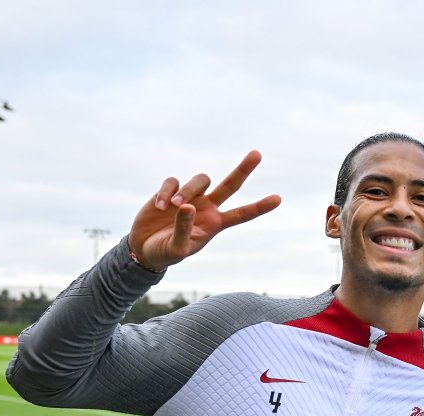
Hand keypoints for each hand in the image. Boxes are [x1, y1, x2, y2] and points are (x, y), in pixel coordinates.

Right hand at [128, 151, 281, 270]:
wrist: (144, 249)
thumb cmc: (166, 253)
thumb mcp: (177, 249)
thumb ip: (184, 229)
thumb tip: (188, 206)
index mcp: (215, 224)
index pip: (242, 214)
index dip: (259, 207)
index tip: (278, 199)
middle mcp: (207, 207)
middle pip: (230, 185)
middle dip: (244, 170)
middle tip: (258, 154)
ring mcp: (190, 197)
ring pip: (200, 180)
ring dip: (188, 190)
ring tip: (174, 206)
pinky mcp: (170, 191)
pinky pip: (173, 182)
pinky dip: (167, 191)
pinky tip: (160, 206)